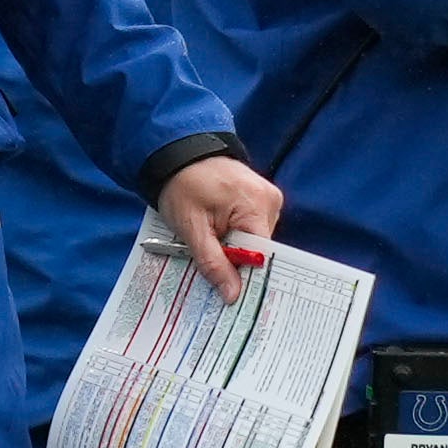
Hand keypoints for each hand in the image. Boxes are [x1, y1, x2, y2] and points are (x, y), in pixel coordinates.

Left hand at [155, 154, 280, 303]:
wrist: (177, 152)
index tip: (233, 295)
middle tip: (214, 270)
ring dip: (235, 247)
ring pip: (255, 240)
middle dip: (237, 261)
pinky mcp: (259, 197)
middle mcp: (270, 201)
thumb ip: (213, 262)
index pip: (262, 255)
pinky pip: (252, 226)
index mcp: (257, 206)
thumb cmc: (181, 184)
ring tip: (212, 241)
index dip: (246, 276)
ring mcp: (267, 197)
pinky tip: (219, 232)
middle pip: (260, 249)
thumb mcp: (191, 227)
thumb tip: (233, 295)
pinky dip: (236, 234)